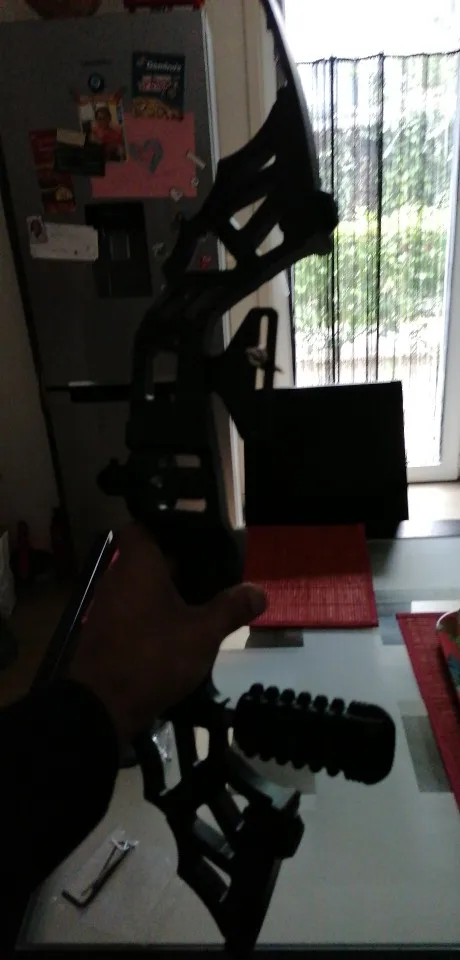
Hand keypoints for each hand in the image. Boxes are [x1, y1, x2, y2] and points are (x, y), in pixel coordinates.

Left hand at [69, 524, 265, 743]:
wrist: (101, 707)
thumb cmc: (152, 656)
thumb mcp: (202, 633)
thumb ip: (231, 608)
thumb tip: (260, 591)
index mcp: (138, 563)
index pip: (148, 524)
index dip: (174, 525)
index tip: (202, 534)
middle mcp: (119, 576)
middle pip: (152, 554)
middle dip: (184, 560)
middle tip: (218, 567)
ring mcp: (111, 604)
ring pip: (146, 584)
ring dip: (173, 589)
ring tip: (208, 596)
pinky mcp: (109, 630)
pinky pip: (138, 607)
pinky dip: (159, 610)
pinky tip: (185, 625)